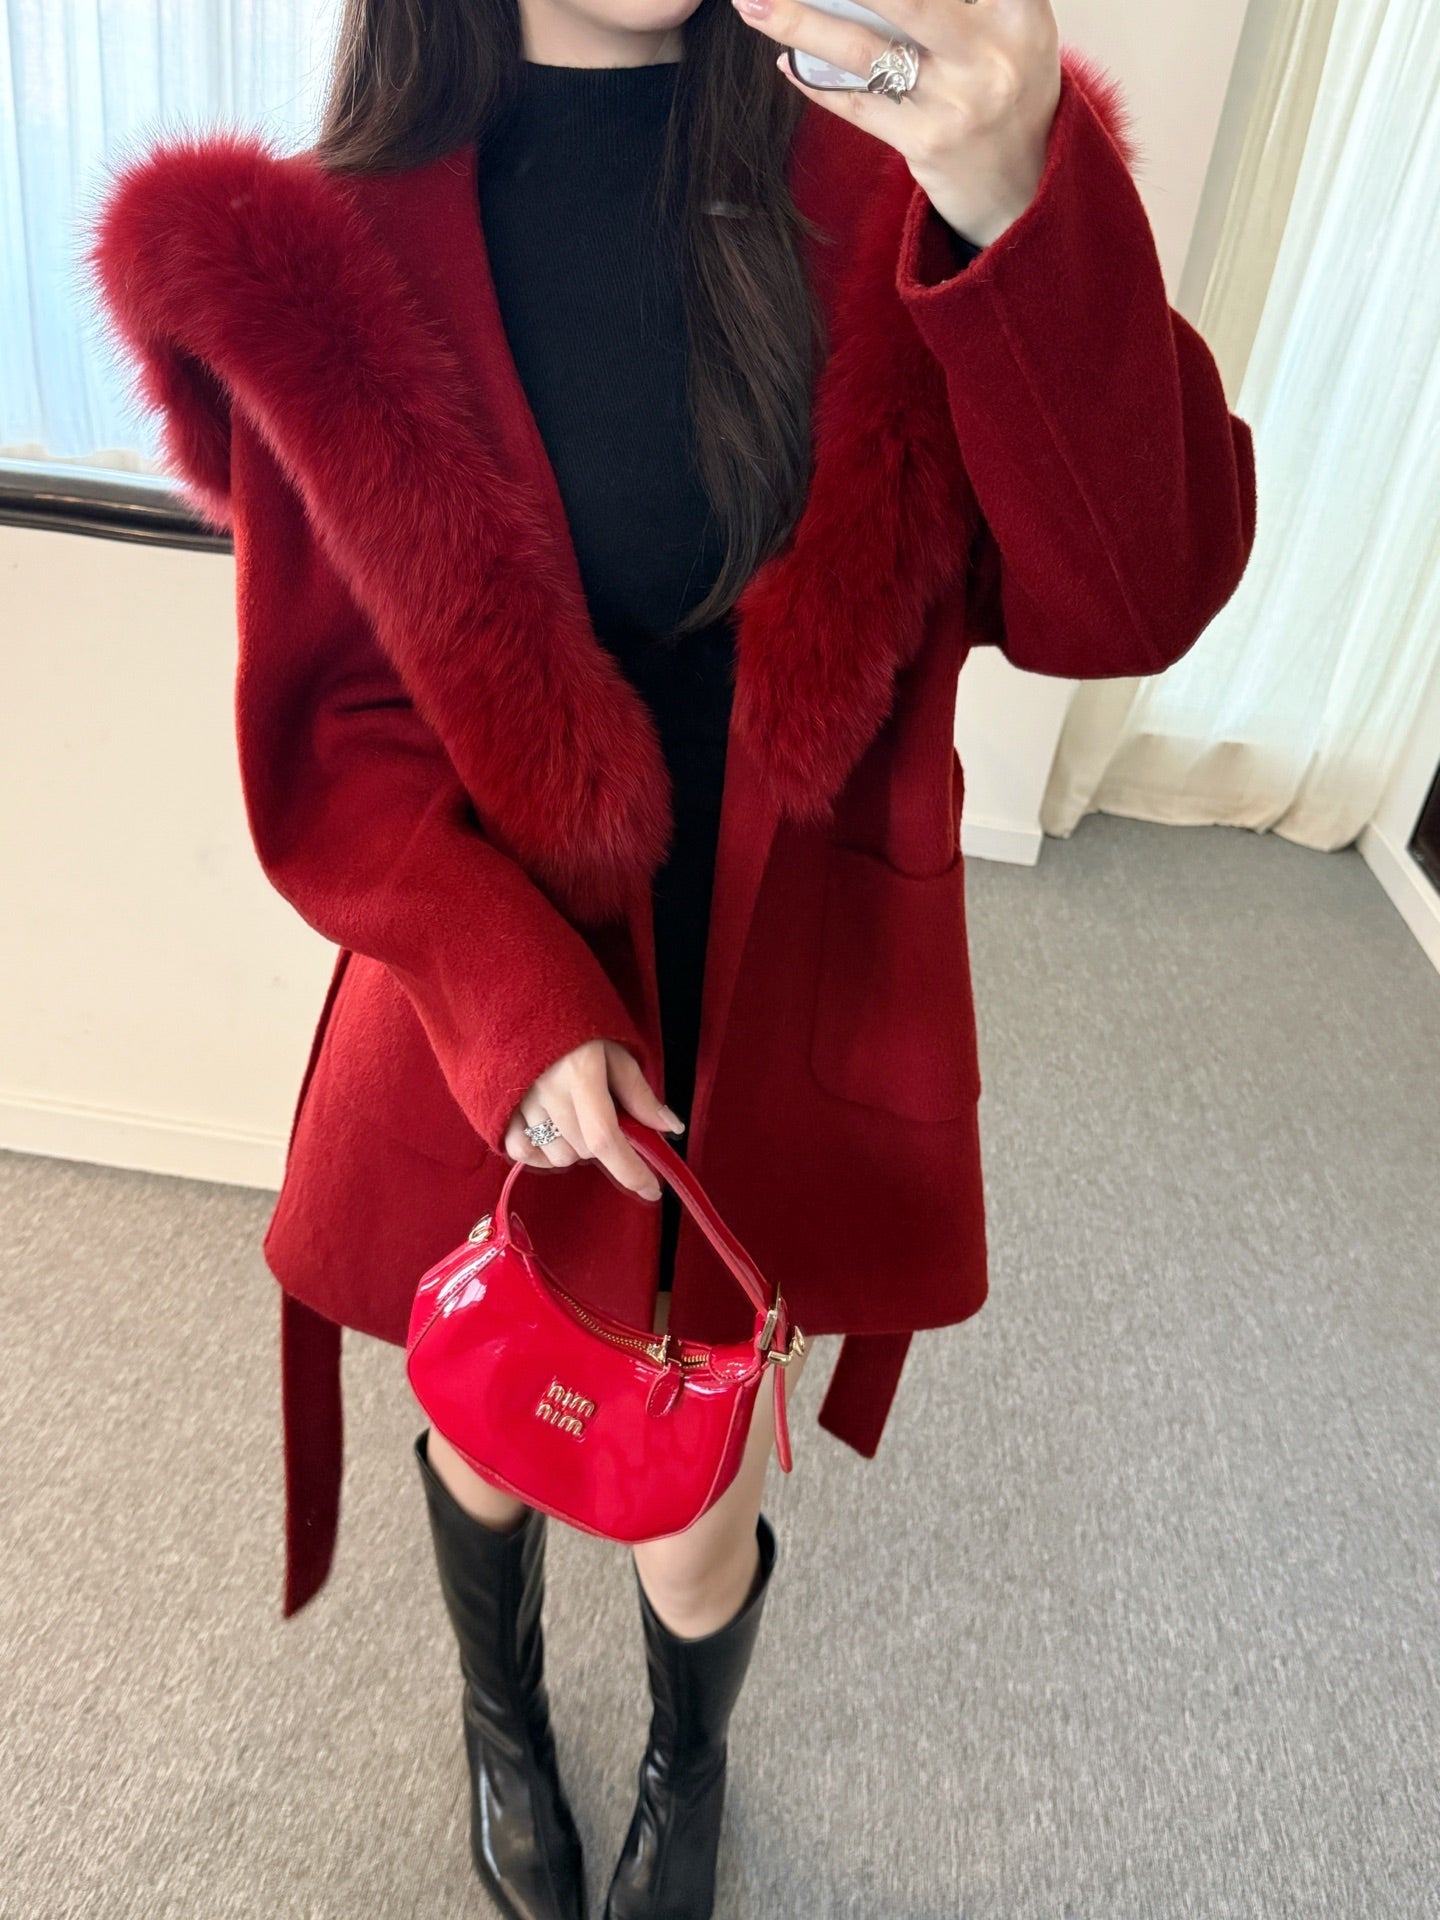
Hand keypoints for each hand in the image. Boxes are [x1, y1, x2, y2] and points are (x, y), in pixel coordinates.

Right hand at [503, 1039, 684, 1202]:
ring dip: (576, 1148)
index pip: (605, 1138)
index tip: (653, 1189)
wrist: (522, 1003)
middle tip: (606, 1118)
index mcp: (580, 1075)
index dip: (630, 1170)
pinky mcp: (499, 1111)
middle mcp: (547, 1095)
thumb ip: (639, 1094)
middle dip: (605, 1145)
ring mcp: (519, 1105)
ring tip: (576, 1118)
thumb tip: (670, 1129)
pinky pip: (524, 1153)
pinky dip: (542, 1153)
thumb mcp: (615, 1051)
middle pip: (585, 1150)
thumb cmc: (577, 1025)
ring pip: (558, 1156)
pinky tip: (552, 1134)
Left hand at [731, 0, 1061, 247]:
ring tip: (751, 4)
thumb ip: (955, 2)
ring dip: (799, 23)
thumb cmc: (1007, 83)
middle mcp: (990, 52)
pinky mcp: (927, 144)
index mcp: (1018, 7)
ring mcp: (957, 102)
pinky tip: (785, 60)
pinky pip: (858, 105)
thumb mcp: (1007, 25)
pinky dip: (816, 81)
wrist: (1027, 187)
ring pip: (863, 49)